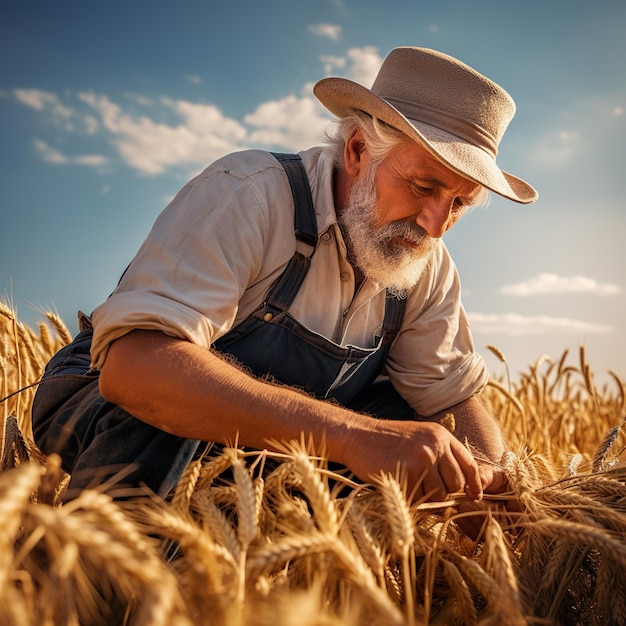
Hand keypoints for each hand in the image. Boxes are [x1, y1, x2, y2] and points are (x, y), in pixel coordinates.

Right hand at [342, 419, 482, 502]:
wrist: (357, 435)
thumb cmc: (386, 441)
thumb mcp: (418, 438)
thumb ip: (439, 456)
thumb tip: (460, 488)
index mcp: (441, 435)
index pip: (469, 464)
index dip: (474, 484)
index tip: (474, 496)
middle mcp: (435, 446)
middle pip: (456, 484)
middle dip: (444, 493)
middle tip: (425, 490)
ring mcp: (422, 459)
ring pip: (438, 495)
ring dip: (425, 498)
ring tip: (407, 484)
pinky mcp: (408, 473)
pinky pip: (418, 499)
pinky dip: (410, 499)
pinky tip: (397, 485)